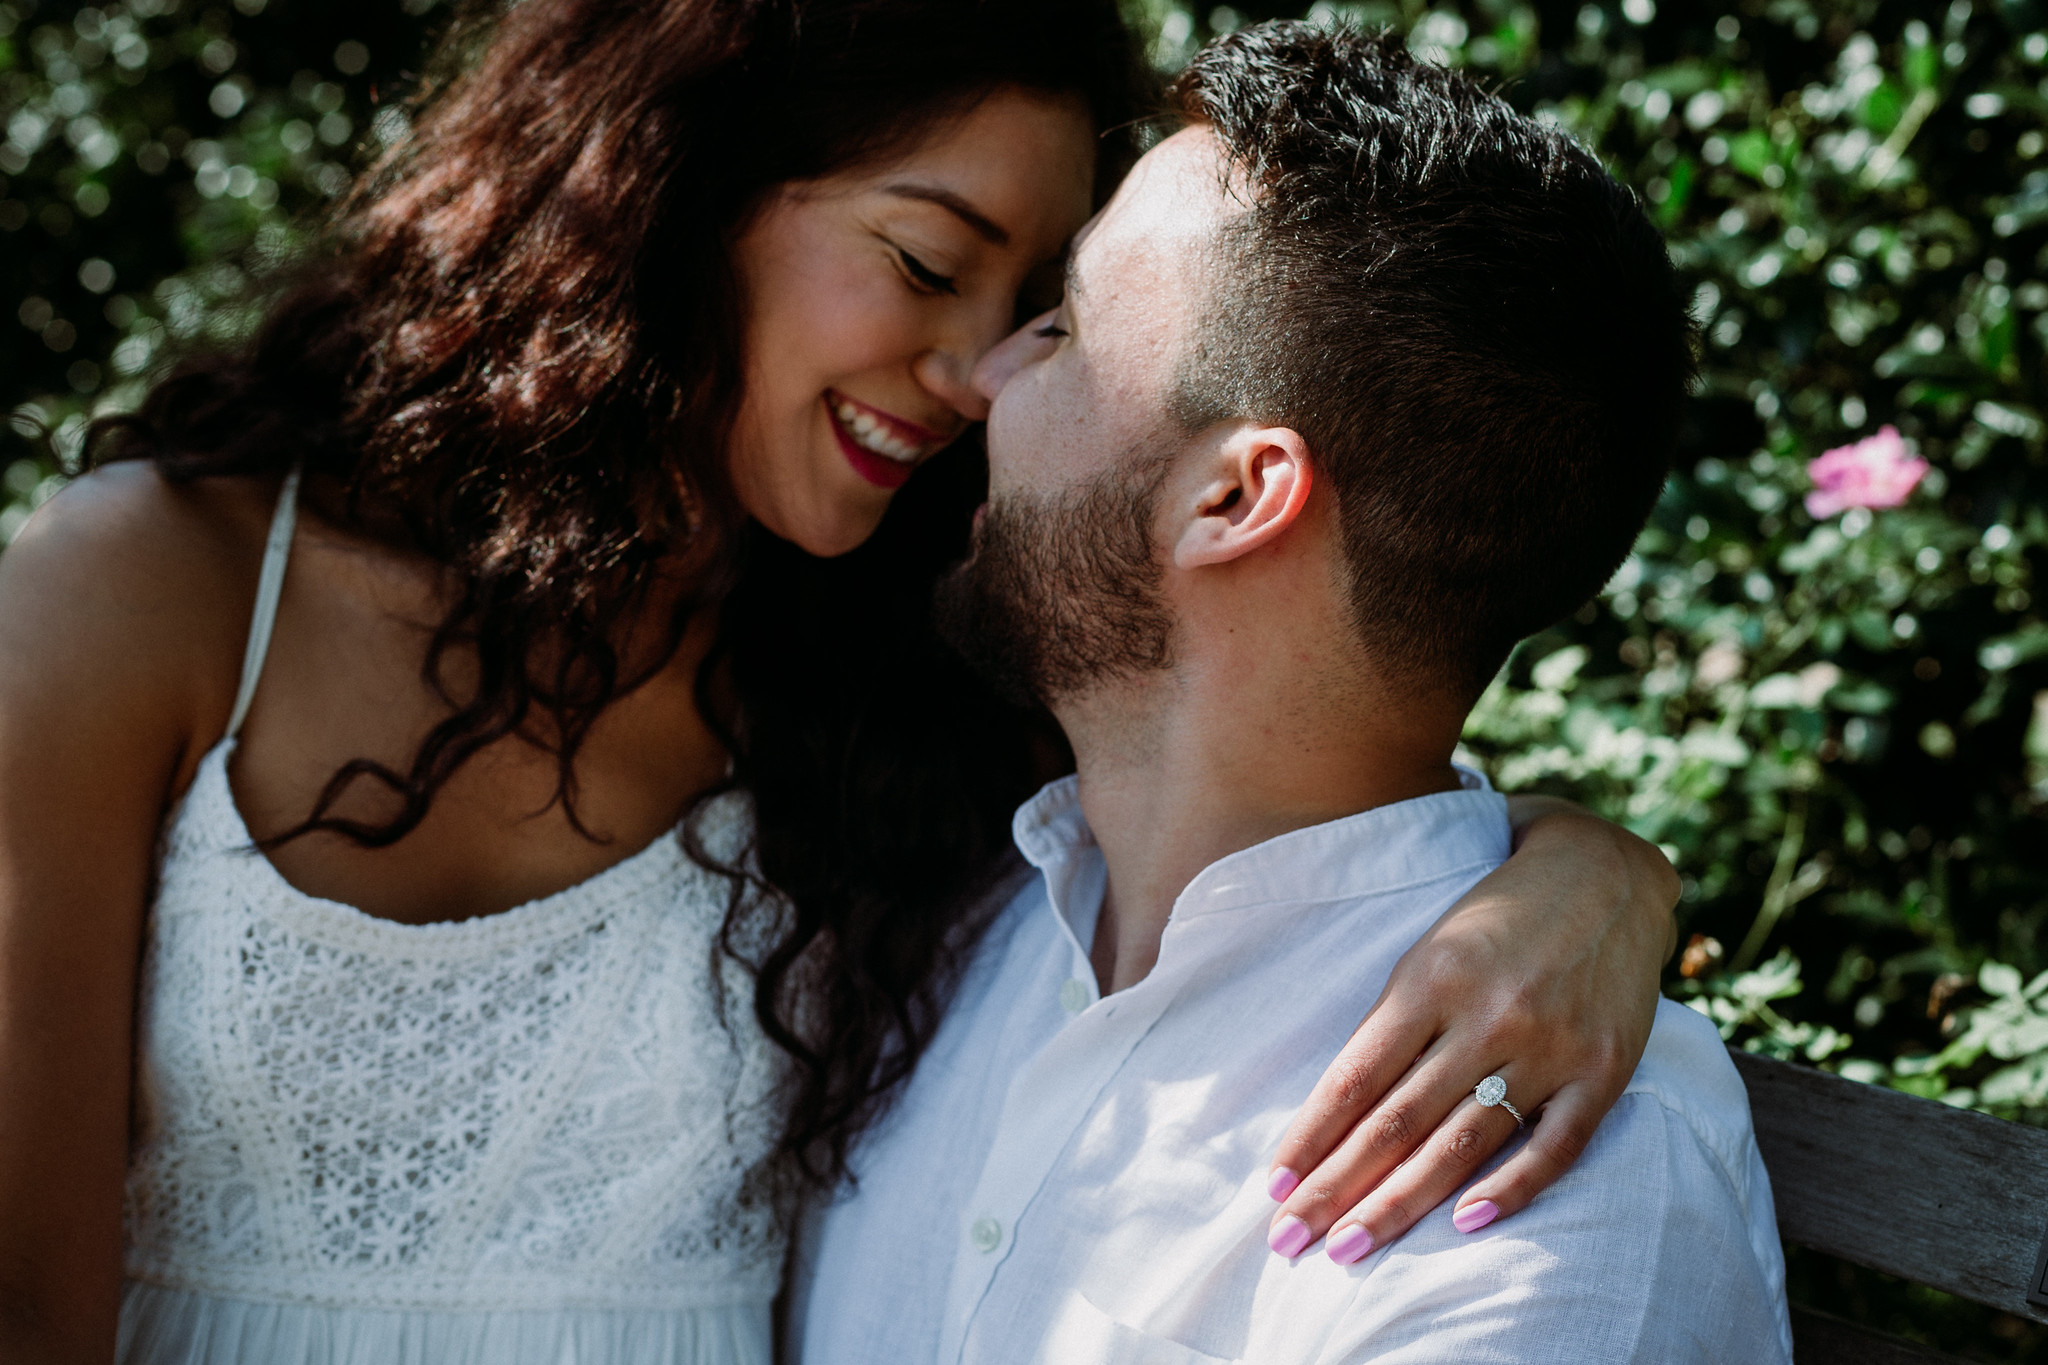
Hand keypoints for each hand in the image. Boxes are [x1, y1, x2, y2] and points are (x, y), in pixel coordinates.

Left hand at [1263, 797, 1676, 1263]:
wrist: (1603, 874)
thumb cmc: (1494, 919)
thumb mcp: (1430, 951)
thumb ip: (1393, 1025)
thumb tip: (1335, 1110)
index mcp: (1429, 979)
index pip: (1355, 1078)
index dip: (1311, 1138)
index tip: (1273, 1190)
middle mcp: (1486, 1015)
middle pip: (1397, 1121)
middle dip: (1338, 1188)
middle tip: (1291, 1242)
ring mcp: (1548, 1045)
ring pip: (1462, 1143)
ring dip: (1401, 1203)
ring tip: (1350, 1249)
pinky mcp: (1603, 1069)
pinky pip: (1554, 1144)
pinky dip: (1511, 1190)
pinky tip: (1466, 1225)